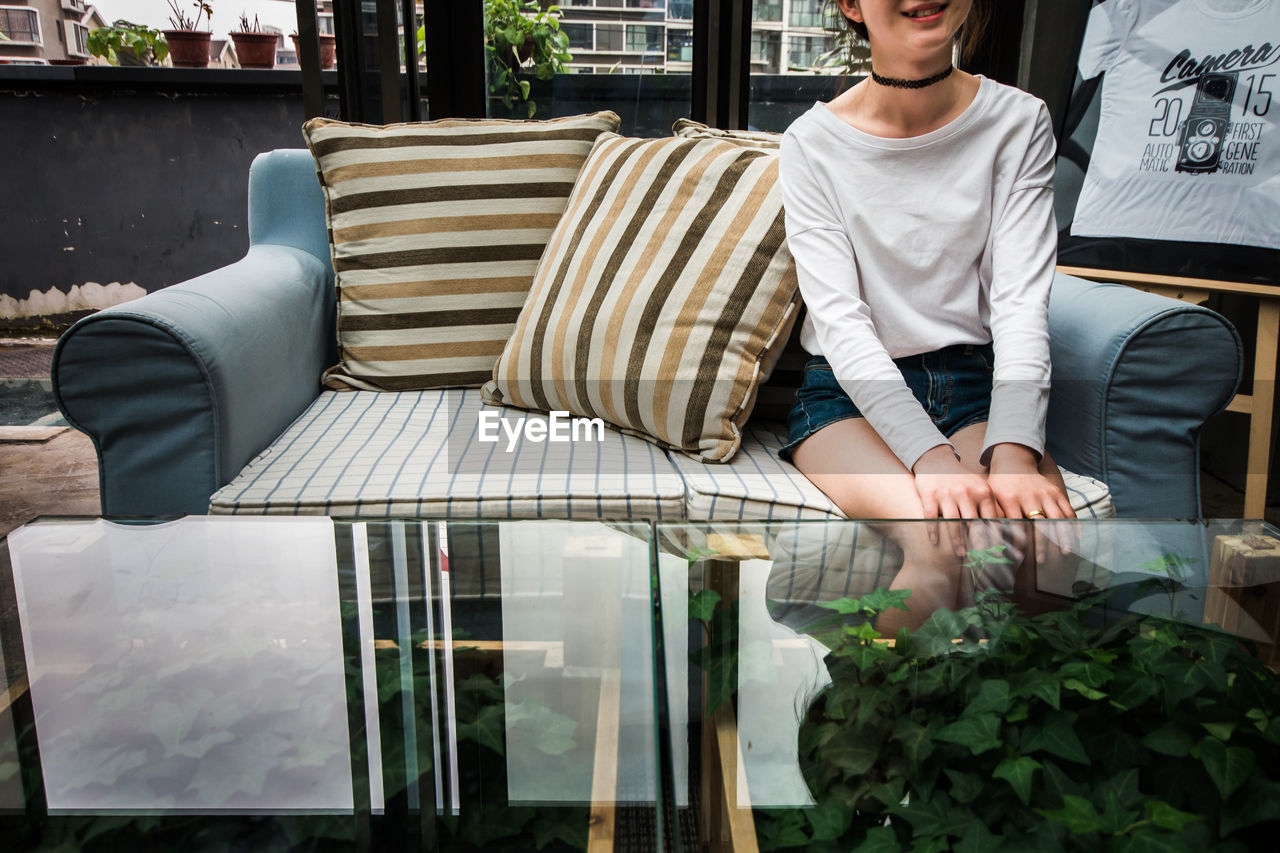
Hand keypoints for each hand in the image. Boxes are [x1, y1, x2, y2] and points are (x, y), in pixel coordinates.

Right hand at [912, 445, 998, 556]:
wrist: (938, 462)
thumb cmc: (962, 481)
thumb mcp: (979, 489)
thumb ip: (989, 507)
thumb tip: (1005, 531)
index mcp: (982, 492)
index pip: (990, 518)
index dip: (994, 536)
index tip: (998, 552)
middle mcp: (965, 492)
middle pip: (973, 522)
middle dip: (977, 542)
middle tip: (982, 558)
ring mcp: (946, 494)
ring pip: (953, 521)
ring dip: (957, 540)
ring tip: (961, 554)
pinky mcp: (929, 495)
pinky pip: (931, 516)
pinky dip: (933, 530)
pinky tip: (934, 541)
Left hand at [987, 444, 1075, 562]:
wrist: (1014, 462)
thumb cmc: (1000, 486)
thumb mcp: (993, 499)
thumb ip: (995, 518)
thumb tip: (994, 541)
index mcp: (1010, 499)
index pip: (1016, 524)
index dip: (1019, 541)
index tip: (1021, 558)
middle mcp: (1029, 496)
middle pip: (1039, 523)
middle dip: (1042, 543)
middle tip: (1043, 561)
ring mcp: (1045, 494)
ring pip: (1057, 517)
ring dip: (1062, 536)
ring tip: (1065, 552)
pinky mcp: (1056, 492)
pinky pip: (1067, 509)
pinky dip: (1073, 523)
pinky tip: (1077, 537)